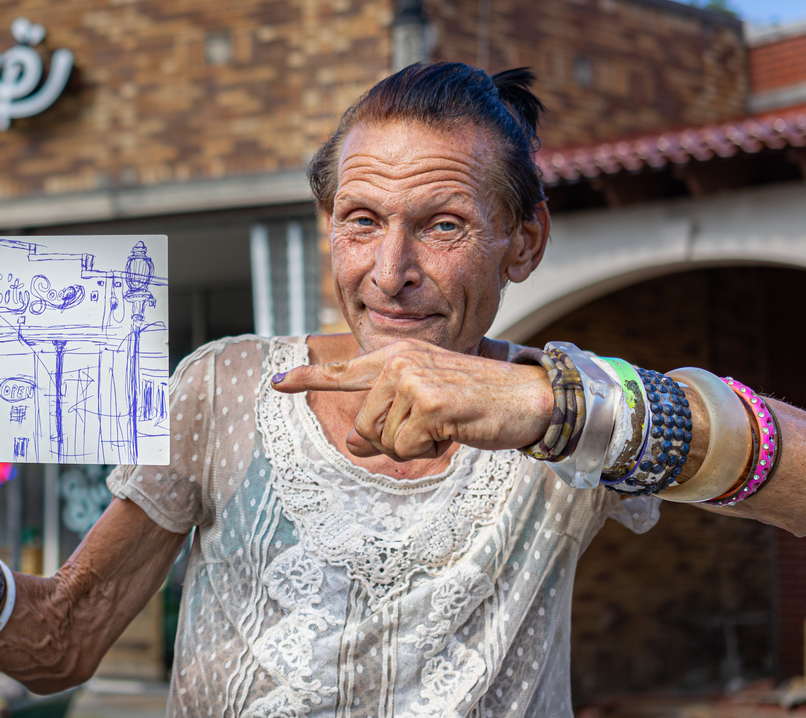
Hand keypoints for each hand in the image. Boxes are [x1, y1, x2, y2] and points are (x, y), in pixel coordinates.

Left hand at [271, 338, 552, 460]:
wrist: (528, 398)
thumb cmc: (478, 403)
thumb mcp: (425, 409)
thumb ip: (386, 421)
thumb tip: (352, 443)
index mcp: (397, 356)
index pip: (343, 370)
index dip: (307, 379)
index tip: (276, 383)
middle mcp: (398, 361)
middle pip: (364, 427)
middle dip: (393, 442)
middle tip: (431, 429)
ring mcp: (411, 379)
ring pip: (383, 441)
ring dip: (413, 446)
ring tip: (445, 425)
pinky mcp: (427, 403)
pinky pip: (406, 447)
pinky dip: (430, 448)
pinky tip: (453, 429)